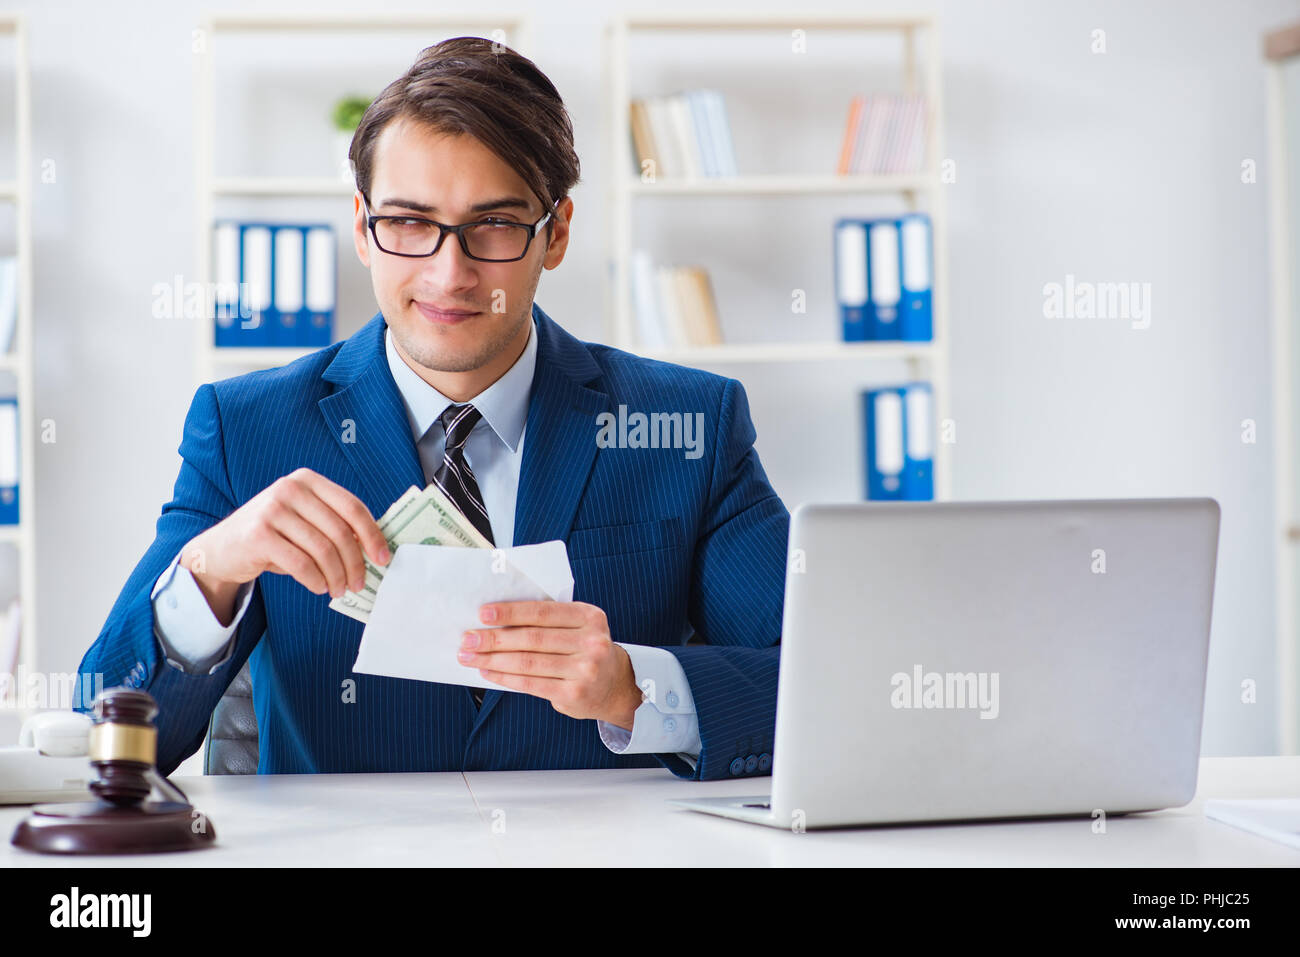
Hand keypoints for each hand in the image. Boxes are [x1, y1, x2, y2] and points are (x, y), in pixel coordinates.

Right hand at [181, 467, 389, 599]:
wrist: (221, 549)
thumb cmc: (273, 537)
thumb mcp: (304, 521)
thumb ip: (334, 526)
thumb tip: (374, 550)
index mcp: (307, 480)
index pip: (352, 507)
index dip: (372, 535)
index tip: (383, 558)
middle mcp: (290, 489)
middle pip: (340, 531)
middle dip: (355, 563)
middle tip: (360, 583)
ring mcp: (272, 510)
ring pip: (322, 550)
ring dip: (337, 576)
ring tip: (339, 589)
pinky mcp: (259, 535)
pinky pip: (301, 564)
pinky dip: (316, 580)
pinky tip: (319, 588)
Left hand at [458, 601, 642, 728]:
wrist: (616, 685)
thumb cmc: (586, 650)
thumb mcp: (579, 627)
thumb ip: (549, 621)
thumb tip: (497, 620)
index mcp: (589, 617)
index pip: (543, 612)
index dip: (511, 612)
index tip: (483, 614)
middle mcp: (591, 642)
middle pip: (532, 638)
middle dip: (494, 638)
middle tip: (468, 639)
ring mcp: (584, 670)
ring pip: (528, 662)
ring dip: (493, 659)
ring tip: (470, 656)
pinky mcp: (574, 693)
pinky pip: (530, 683)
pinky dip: (504, 677)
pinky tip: (488, 671)